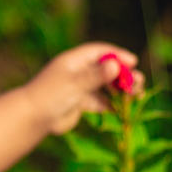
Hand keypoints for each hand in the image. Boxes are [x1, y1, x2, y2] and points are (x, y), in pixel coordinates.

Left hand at [23, 42, 143, 134]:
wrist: (32, 118)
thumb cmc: (50, 96)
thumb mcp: (74, 84)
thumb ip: (95, 76)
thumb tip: (115, 65)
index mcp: (74, 61)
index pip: (99, 52)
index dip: (117, 55)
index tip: (133, 61)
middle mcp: (78, 72)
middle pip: (105, 69)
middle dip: (123, 74)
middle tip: (139, 81)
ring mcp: (79, 88)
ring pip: (105, 86)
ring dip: (121, 90)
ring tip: (137, 94)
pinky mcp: (80, 104)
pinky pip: (100, 102)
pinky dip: (113, 104)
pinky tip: (126, 108)